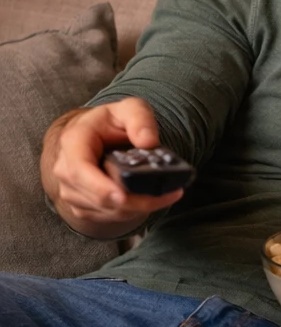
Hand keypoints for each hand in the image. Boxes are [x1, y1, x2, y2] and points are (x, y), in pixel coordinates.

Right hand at [42, 97, 185, 238]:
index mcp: (74, 142)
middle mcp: (66, 170)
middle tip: (168, 194)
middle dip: (134, 201)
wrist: (98, 136)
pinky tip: (150, 199)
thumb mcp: (131, 109)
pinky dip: (132, 212)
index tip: (123, 197)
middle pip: (97, 197)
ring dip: (137, 207)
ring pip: (106, 211)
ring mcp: (72, 191)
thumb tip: (148, 142)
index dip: (100, 187)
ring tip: (166, 194)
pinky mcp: (83, 206)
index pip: (79, 170)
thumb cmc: (112, 122)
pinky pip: (108, 217)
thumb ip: (140, 119)